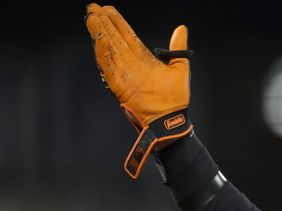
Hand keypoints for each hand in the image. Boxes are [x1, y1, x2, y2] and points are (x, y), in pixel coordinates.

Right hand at [85, 3, 193, 178]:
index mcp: (143, 58)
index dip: (118, 22)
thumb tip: (181, 28)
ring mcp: (124, 74)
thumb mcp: (180, 68)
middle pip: (114, 38)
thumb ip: (177, 48)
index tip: (109, 8)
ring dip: (100, 34)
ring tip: (92, 17)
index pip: (127, 35)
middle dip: (104, 23)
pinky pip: (109, 69)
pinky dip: (104, 55)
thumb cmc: (176, 99)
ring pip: (109, 50)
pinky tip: (100, 40)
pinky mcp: (120, 86)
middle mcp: (131, 64)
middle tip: (94, 6)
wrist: (171, 120)